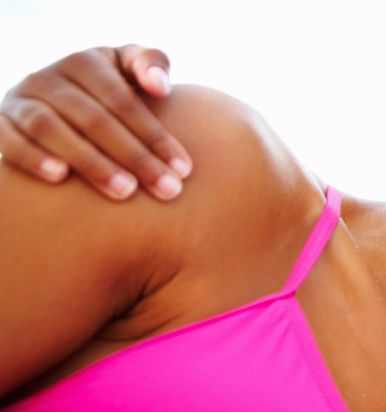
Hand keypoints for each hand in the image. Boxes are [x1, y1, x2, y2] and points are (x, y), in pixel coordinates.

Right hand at [0, 45, 190, 199]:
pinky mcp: (0, 124)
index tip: (184, 170)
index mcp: (85, 62)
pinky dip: (32, 157)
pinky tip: (60, 178)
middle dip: (134, 157)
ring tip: (125, 191)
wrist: (54, 104)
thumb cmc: (108, 90)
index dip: (155, 135)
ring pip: (51, 129)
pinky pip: (9, 139)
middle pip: (94, 118)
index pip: (123, 100)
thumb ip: (150, 64)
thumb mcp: (127, 68)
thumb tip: (160, 86)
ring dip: (90, 162)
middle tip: (166, 189)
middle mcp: (48, 77)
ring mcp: (20, 100)